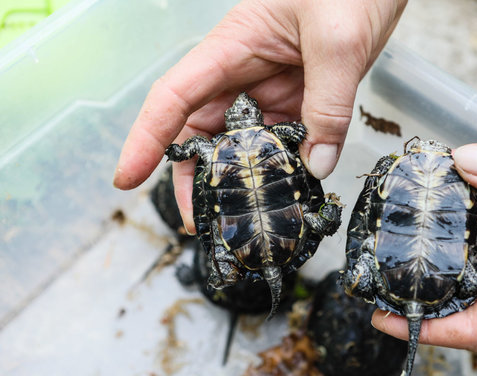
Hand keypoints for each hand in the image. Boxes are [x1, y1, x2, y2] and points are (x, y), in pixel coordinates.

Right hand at [113, 0, 406, 233]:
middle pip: (202, 130)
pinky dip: (281, 168)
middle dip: (195, 176)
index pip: (175, 97)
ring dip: (239, 179)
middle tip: (201, 220)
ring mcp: (271, 87)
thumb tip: (316, 167)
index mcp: (232, 48)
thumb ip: (328, 105)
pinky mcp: (299, 98)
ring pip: (241, 141)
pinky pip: (282, 139)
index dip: (147, 139)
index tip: (127, 177)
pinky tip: (286, 193)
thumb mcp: (338, 43)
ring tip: (241, 218)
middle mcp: (243, 72)